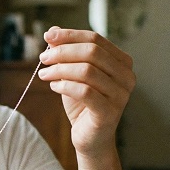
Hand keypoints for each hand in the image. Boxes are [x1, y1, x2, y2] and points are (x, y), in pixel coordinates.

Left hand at [37, 27, 134, 159]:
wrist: (89, 138)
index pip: (95, 39)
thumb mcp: (72, 74)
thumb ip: (67, 53)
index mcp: (122, 62)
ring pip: (87, 71)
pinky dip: (64, 86)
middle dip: (63, 52)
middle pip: (92, 52)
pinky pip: (84, 91)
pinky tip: (53, 87)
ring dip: (60, 69)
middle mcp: (127, 76)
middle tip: (43, 58)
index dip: (70, 35)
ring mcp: (121, 95)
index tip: (48, 36)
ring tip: (44, 74)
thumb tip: (53, 30)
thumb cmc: (82, 104)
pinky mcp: (109, 112)